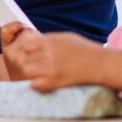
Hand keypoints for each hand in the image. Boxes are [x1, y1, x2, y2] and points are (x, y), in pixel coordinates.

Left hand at [0, 22, 121, 91]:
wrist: (99, 64)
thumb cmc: (84, 50)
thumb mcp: (65, 38)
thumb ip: (47, 40)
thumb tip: (33, 42)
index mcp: (50, 41)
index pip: (25, 44)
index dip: (25, 49)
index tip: (28, 53)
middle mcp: (48, 54)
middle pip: (23, 58)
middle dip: (24, 60)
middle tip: (30, 64)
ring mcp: (50, 69)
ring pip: (26, 70)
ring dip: (28, 72)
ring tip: (35, 72)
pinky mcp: (54, 82)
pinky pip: (34, 84)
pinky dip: (35, 83)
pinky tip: (41, 81)